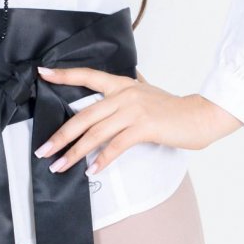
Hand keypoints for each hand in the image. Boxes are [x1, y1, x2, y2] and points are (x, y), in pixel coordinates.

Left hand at [32, 66, 242, 173]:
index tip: (43, 73)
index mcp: (122, 84)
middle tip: (43, 150)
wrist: (200, 116)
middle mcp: (124, 95)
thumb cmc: (173, 109)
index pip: (88, 76)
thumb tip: (128, 78)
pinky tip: (92, 170)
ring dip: (75, 152)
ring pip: (96, 133)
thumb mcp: (148, 91)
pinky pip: (116, 146)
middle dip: (61, 135)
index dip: (64, 75)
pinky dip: (102, 159)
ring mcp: (134, 110)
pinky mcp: (144, 127)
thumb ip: (133, 86)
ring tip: (60, 166)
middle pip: (84, 116)